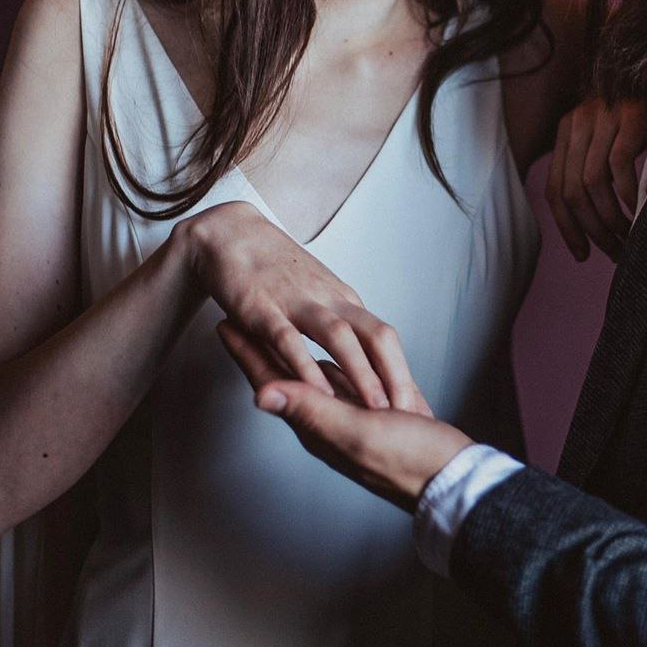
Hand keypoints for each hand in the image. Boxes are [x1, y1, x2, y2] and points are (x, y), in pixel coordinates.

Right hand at [180, 201, 430, 412]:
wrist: (231, 234)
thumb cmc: (274, 269)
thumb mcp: (317, 295)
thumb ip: (337, 324)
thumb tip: (362, 361)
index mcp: (343, 300)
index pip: (383, 337)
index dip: (402, 371)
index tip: (416, 405)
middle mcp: (329, 300)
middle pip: (375, 336)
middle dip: (394, 375)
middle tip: (408, 412)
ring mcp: (297, 302)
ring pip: (339, 337)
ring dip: (360, 373)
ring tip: (375, 407)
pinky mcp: (262, 308)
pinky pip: (287, 339)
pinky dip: (303, 365)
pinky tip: (314, 391)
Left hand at [219, 321, 470, 511]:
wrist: (449, 477)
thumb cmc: (407, 460)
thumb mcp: (356, 432)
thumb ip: (311, 409)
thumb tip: (260, 395)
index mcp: (317, 422)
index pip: (272, 381)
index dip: (247, 352)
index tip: (225, 324)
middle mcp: (328, 417)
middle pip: (287, 373)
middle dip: (264, 345)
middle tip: (243, 315)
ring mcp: (351, 415)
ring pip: (316, 374)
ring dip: (296, 349)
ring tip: (281, 324)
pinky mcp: (374, 410)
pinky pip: (345, 378)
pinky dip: (333, 359)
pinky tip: (333, 349)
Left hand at [545, 98, 646, 261]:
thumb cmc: (641, 113)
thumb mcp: (607, 136)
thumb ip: (593, 165)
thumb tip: (591, 219)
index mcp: (567, 131)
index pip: (555, 189)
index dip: (566, 227)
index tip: (582, 253)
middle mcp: (578, 122)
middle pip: (571, 191)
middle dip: (590, 229)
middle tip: (612, 250)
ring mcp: (603, 117)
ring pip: (592, 182)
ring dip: (609, 218)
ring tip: (627, 236)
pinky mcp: (631, 115)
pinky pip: (619, 164)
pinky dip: (627, 194)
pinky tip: (638, 210)